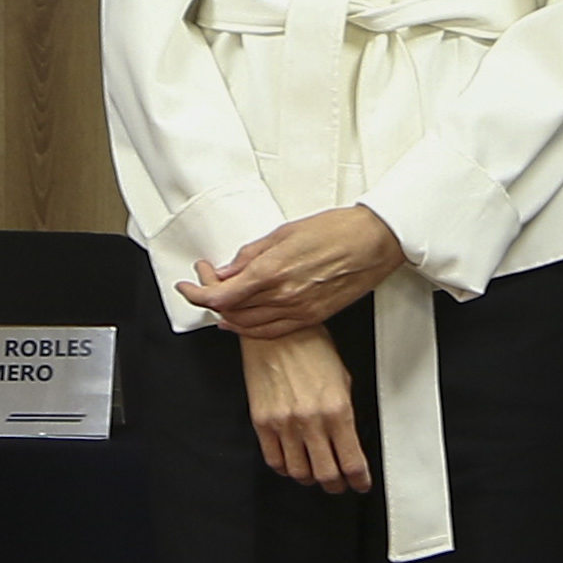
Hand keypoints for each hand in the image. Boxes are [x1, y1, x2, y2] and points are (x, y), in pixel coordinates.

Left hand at [182, 204, 410, 345]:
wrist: (374, 242)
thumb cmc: (338, 230)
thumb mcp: (284, 232)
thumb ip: (250, 255)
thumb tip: (227, 270)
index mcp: (272, 271)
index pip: (220, 295)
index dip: (196, 294)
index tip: (187, 287)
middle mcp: (283, 296)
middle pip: (231, 312)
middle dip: (210, 302)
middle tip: (202, 289)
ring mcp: (299, 310)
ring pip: (249, 326)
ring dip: (228, 317)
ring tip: (219, 305)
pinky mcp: (313, 318)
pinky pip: (273, 332)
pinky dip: (251, 329)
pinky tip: (243, 322)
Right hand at [240, 327, 372, 494]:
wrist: (275, 332)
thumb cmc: (309, 346)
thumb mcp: (342, 379)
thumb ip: (345, 413)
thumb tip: (348, 439)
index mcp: (337, 410)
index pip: (352, 462)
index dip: (359, 480)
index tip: (360, 483)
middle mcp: (310, 421)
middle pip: (326, 475)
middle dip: (336, 485)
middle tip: (340, 484)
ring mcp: (284, 425)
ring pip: (300, 473)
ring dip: (311, 478)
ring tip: (316, 473)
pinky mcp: (262, 423)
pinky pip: (274, 460)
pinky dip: (286, 468)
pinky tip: (293, 463)